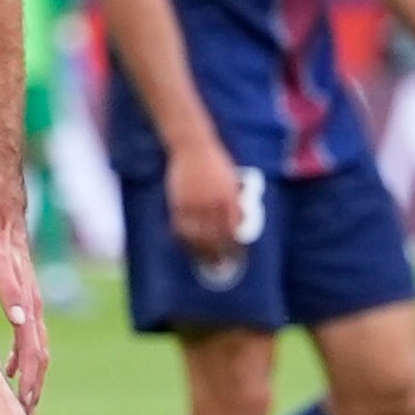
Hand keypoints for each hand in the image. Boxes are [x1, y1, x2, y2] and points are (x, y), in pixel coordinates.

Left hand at [0, 197, 49, 412]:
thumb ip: (7, 288)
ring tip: (23, 403)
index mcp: (28, 304)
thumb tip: (19, 320)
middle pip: (39, 357)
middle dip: (34, 387)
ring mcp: (31, 306)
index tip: (26, 402)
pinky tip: (7, 370)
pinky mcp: (23, 302)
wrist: (1, 216)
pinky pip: (27, 338)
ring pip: (36, 350)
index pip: (32, 350)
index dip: (30, 378)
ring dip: (30, 377)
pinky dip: (20, 358)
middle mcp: (34, 308)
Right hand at [163, 137, 243, 262]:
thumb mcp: (230, 181)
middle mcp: (212, 204)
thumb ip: (233, 202)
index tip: (233, 255)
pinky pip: (180, 226)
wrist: (193, 147)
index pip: (232, 230)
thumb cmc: (215, 162)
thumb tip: (235, 223)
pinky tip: (185, 244)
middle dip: (217, 254)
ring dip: (199, 251)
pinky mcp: (178, 202)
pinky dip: (183, 237)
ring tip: (202, 260)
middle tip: (219, 266)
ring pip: (196, 235)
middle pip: (215, 237)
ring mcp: (194, 204)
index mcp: (229, 198)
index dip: (233, 246)